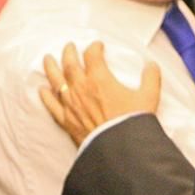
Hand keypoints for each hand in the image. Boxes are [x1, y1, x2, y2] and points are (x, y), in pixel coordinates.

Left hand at [39, 41, 159, 145]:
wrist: (118, 147)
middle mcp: (81, 88)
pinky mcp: (66, 120)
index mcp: (100, 79)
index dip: (94, 48)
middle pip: (70, 64)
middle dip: (69, 53)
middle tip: (69, 46)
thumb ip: (151, 78)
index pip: (92, 55)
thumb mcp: (148, 97)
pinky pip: (52, 105)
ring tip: (47, 59)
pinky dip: (46, 97)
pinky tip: (42, 90)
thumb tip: (151, 65)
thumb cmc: (131, 122)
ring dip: (51, 68)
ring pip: (56, 81)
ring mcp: (71, 104)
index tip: (97, 46)